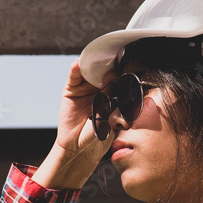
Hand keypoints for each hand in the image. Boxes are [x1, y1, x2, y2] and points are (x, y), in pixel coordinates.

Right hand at [33, 59, 114, 189]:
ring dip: (93, 63)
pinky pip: (74, 76)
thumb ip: (115, 102)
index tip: (130, 62)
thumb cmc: (100, 135)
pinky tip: (79, 64)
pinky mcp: (71, 89)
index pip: (118, 77)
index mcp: (113, 93)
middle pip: (104, 70)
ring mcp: (85, 87)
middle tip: (115, 55)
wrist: (80, 147)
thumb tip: (122, 86)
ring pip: (90, 70)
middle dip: (109, 63)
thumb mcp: (112, 117)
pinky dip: (76, 68)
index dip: (123, 69)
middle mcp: (99, 87)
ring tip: (97, 58)